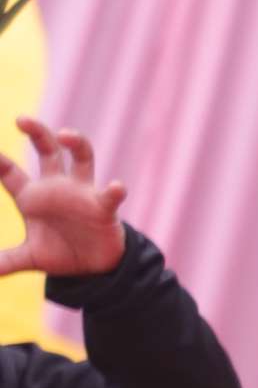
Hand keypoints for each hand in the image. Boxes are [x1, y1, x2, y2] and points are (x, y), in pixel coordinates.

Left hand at [0, 121, 127, 283]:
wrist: (94, 267)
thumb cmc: (60, 252)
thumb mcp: (30, 258)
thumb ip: (8, 260)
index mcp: (33, 196)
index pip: (11, 173)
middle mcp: (57, 187)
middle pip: (47, 150)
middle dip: (37, 133)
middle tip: (21, 119)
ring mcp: (82, 193)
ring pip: (81, 158)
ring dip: (76, 144)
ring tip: (66, 135)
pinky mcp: (103, 207)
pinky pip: (109, 195)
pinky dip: (115, 190)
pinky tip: (117, 186)